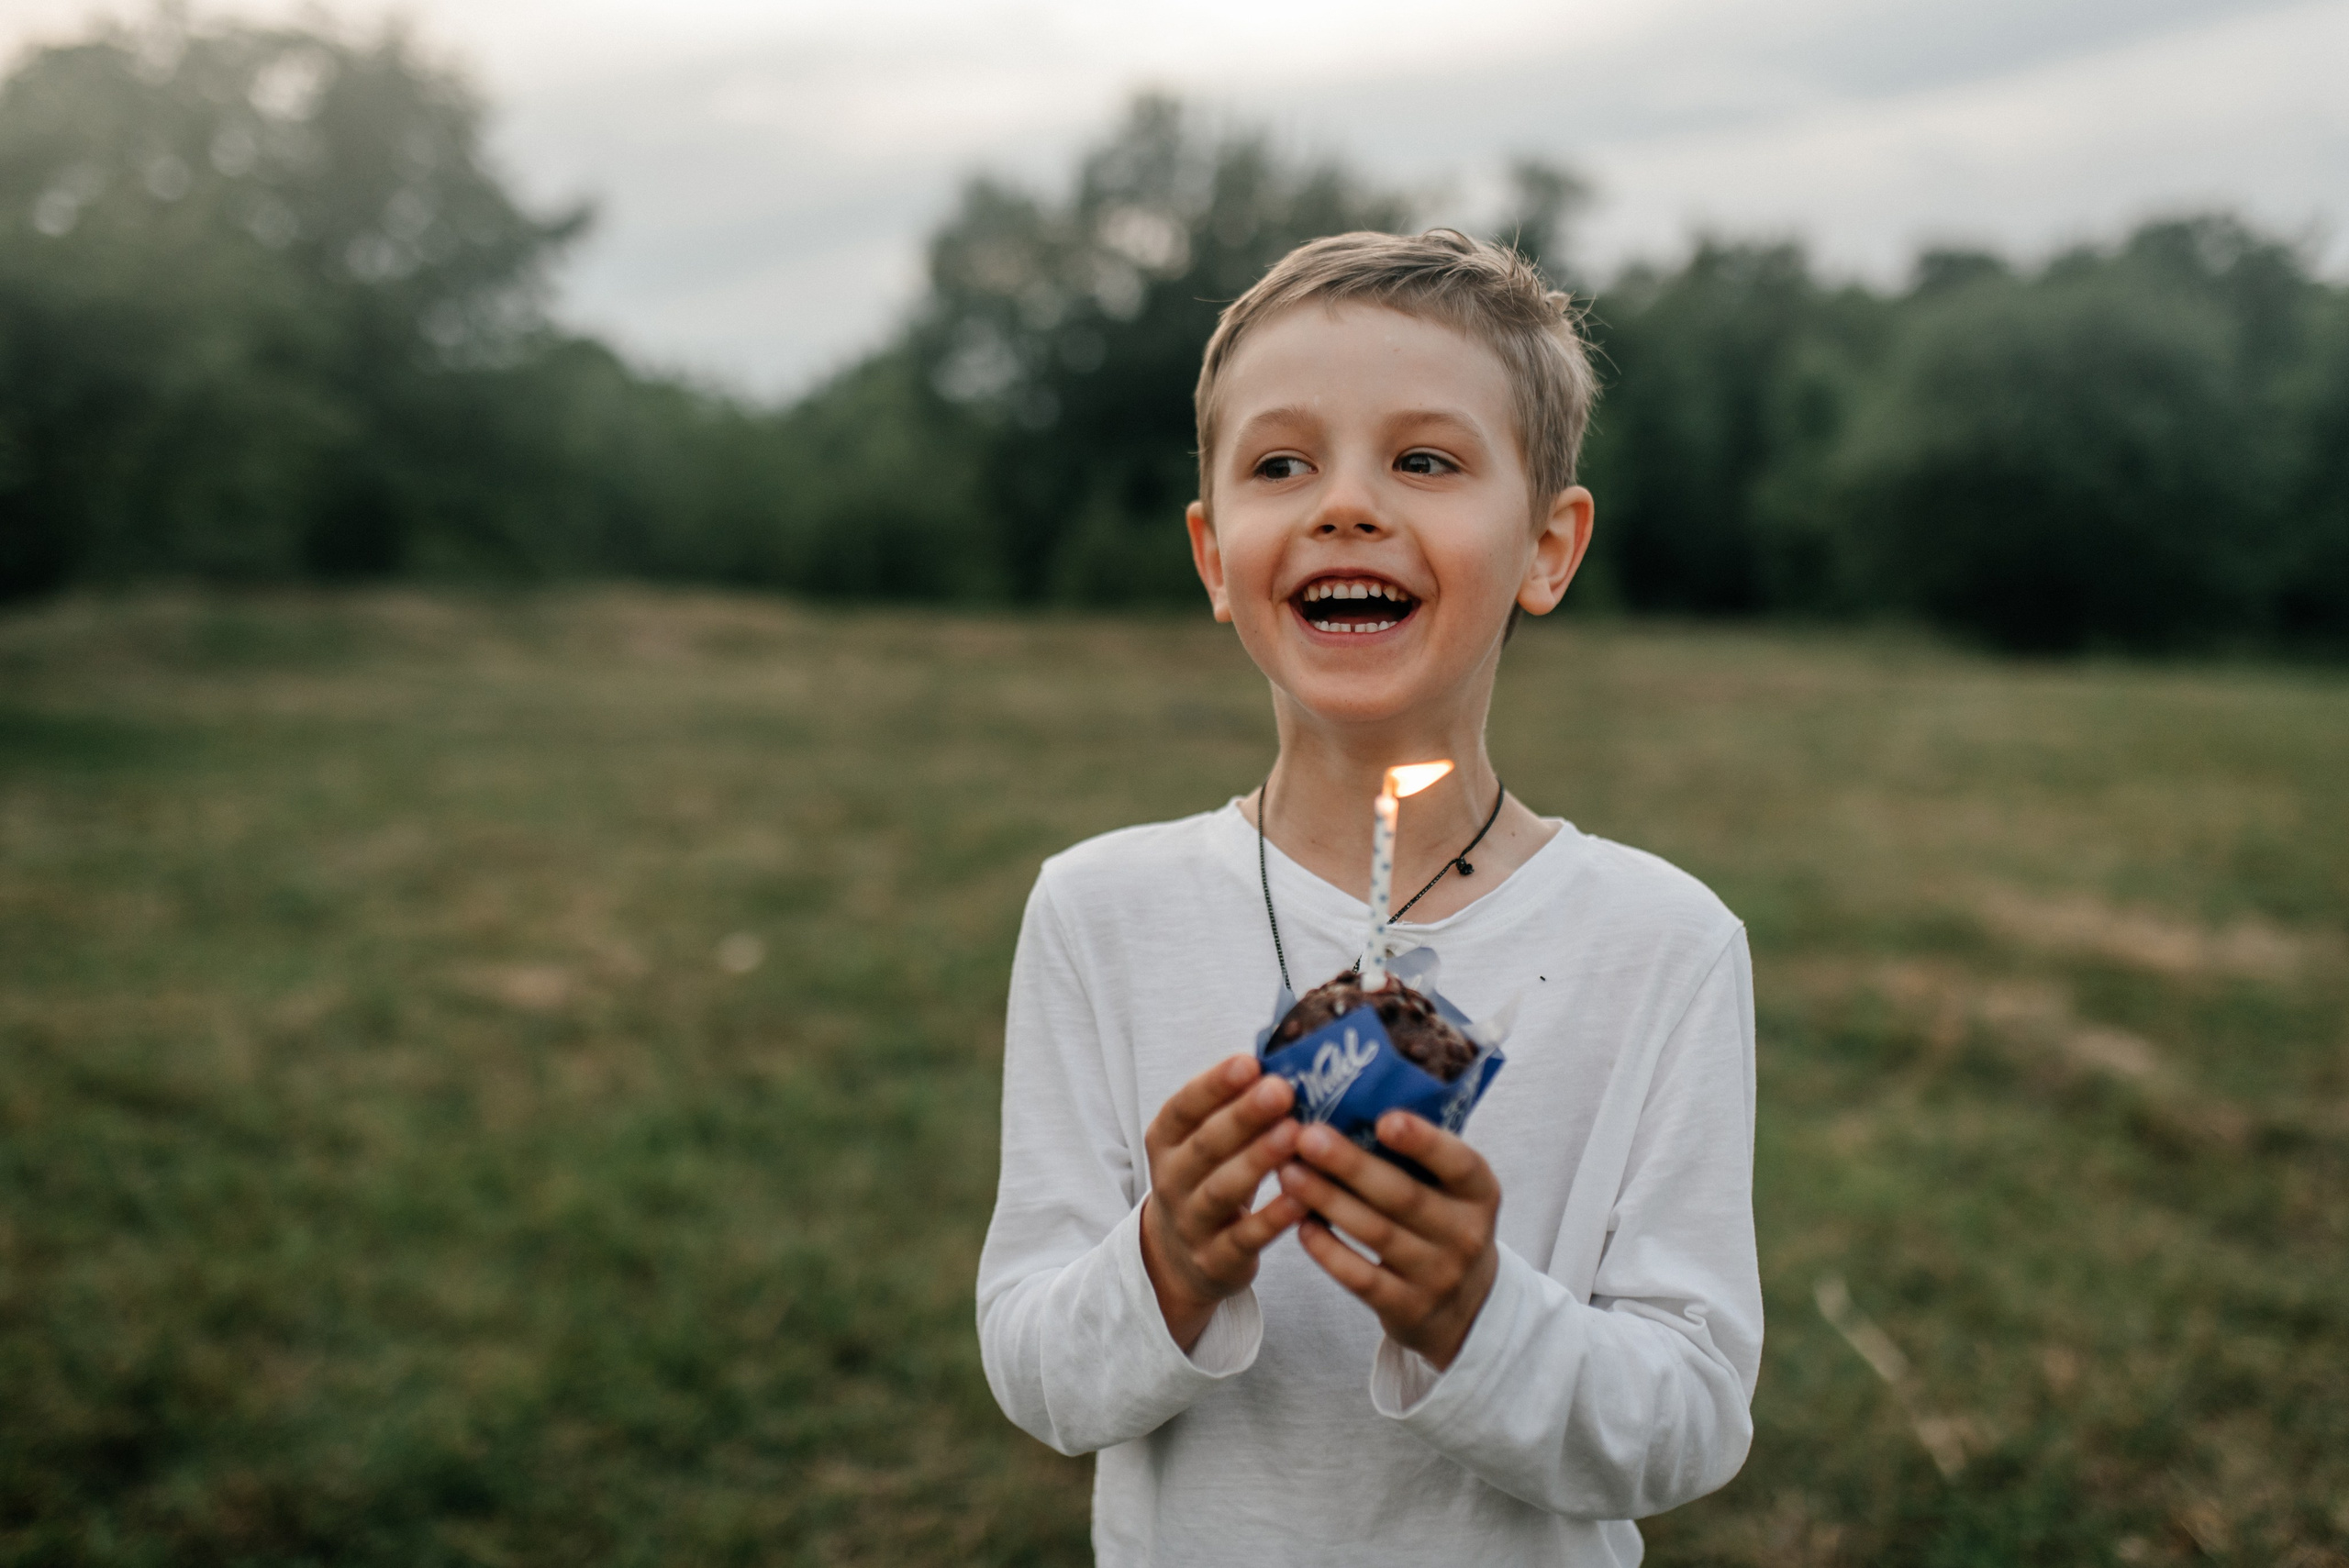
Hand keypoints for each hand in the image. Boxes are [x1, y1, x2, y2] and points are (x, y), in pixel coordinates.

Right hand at [1140, 1055, 1306, 1350]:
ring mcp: (1190, 1223)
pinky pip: (1245, 1238)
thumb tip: (1287, 1056)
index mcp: (1165, 1141)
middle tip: (1281, 1089)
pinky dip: (1272, 1219)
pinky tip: (1302, 1199)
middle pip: (1204, 1145)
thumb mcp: (1205, 1142)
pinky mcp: (1216, 1260)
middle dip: (1242, 1115)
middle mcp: (1171, 1180)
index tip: (1249, 1061)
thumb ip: (1233, 1107)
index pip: (1183, 1108)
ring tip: (1294, 1134)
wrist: (1179, 1259)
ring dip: (1257, 1161)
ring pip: (1221, 1190)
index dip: (1214, 1085)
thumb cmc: (1209, 1179)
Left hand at [1279, 1111, 1500, 1370]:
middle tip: (1306, 1136)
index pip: (1458, 1162)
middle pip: (1403, 1196)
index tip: (1384, 1118)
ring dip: (1327, 1200)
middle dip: (1351, 1165)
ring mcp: (1438, 1275)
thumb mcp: (1452, 1191)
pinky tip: (1301, 1224)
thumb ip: (1417, 1156)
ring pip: (1375, 1233)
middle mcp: (1465, 1234)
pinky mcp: (1407, 1308)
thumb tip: (1348, 1099)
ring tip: (1288, 1172)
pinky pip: (1360, 1277)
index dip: (1423, 1142)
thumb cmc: (1442, 1224)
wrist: (1465, 1309)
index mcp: (1480, 1192)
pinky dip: (1328, 1251)